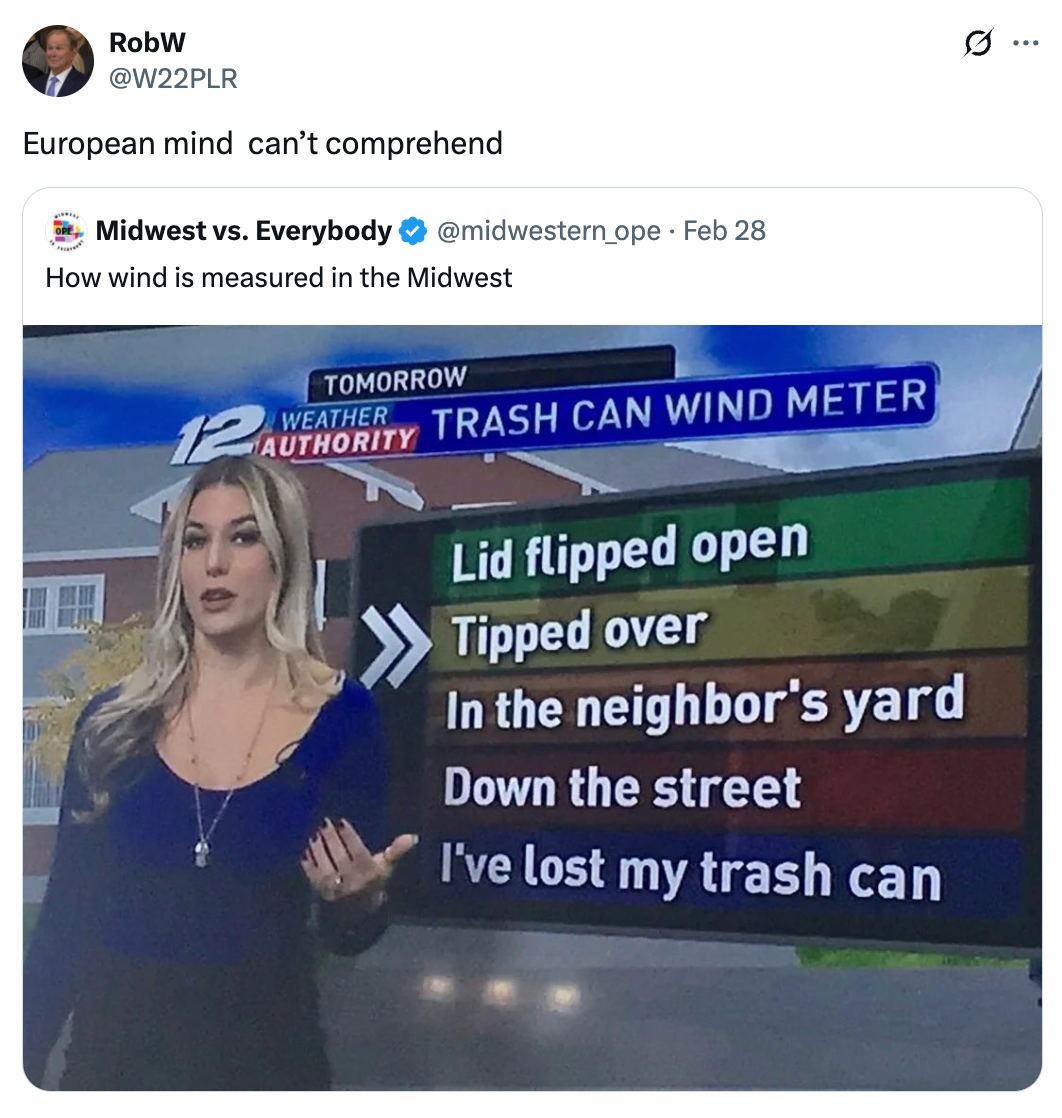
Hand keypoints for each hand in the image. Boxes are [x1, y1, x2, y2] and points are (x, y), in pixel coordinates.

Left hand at [301, 818, 417, 906]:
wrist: (358, 913)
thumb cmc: (373, 882)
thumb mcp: (386, 868)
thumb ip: (396, 851)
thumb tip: (412, 837)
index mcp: (368, 872)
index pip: (357, 850)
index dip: (349, 835)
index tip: (341, 821)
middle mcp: (351, 880)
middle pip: (339, 856)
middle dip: (331, 838)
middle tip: (325, 822)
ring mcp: (335, 888)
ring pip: (325, 864)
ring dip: (319, 848)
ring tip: (315, 834)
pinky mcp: (321, 893)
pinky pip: (313, 876)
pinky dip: (309, 863)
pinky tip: (306, 850)